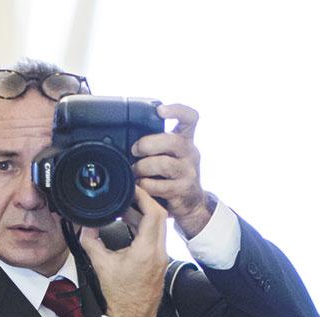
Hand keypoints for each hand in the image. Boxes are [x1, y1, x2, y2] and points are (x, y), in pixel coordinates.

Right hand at [80, 187, 167, 316]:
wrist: (133, 316)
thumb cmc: (120, 295)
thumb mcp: (101, 265)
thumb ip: (90, 242)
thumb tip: (85, 227)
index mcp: (145, 250)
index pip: (153, 214)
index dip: (144, 197)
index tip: (134, 189)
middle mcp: (158, 252)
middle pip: (160, 216)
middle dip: (145, 202)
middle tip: (130, 195)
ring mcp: (162, 257)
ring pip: (159, 226)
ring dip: (144, 215)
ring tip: (126, 210)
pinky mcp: (161, 261)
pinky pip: (157, 237)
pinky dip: (146, 227)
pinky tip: (132, 226)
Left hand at [131, 103, 215, 238]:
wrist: (191, 203)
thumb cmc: (174, 175)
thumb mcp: (172, 155)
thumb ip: (158, 145)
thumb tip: (129, 141)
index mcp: (187, 140)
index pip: (190, 118)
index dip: (177, 110)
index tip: (160, 110)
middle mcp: (191, 154)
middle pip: (174, 141)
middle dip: (148, 144)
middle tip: (135, 150)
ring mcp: (189, 173)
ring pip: (165, 165)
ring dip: (144, 167)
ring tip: (135, 171)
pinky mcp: (182, 190)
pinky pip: (160, 186)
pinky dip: (145, 185)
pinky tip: (140, 185)